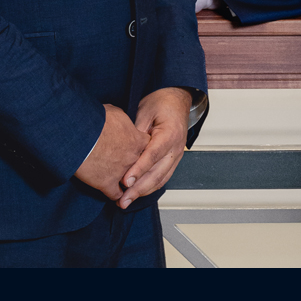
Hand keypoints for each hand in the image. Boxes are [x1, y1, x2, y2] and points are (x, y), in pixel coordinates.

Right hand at [74, 104, 149, 200]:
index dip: (141, 149)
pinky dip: (116, 196)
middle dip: (135, 167)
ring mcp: (122, 172)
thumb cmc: (95, 121)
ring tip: (123, 184)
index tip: (136, 150)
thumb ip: (123, 120)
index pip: (148, 147)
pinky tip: (115, 195)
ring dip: (126, 183)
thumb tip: (121, 121)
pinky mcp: (107, 184)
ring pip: (130, 183)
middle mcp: (133, 157)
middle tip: (127, 166)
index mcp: (137, 140)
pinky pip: (115, 194)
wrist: (80, 136)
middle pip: (140, 166)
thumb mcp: (115, 113)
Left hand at [117, 86, 191, 208]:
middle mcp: (175, 148)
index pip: (153, 156)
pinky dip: (150, 188)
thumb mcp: (145, 110)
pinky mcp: (172, 160)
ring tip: (126, 201)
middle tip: (123, 200)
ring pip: (161, 179)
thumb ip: (137, 131)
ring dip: (143, 192)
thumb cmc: (162, 102)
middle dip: (138, 189)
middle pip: (157, 173)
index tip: (126, 181)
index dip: (138, 170)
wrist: (177, 100)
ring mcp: (176, 155)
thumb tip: (125, 149)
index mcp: (170, 134)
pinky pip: (162, 177)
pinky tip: (138, 193)